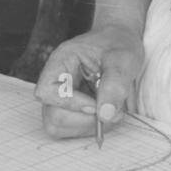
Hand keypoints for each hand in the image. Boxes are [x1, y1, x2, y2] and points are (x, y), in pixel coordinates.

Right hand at [33, 24, 144, 139]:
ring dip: (88, 127)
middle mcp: (55, 81)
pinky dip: (91, 128)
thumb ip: (115, 85)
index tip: (96, 104)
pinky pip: (72, 130)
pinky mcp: (71, 109)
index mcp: (60, 62)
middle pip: (52, 116)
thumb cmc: (118, 43)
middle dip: (84, 120)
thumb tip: (105, 115)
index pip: (46, 91)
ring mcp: (61, 98)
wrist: (120, 40)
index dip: (69, 103)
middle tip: (110, 111)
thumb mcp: (123, 59)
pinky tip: (107, 113)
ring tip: (111, 111)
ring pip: (59, 127)